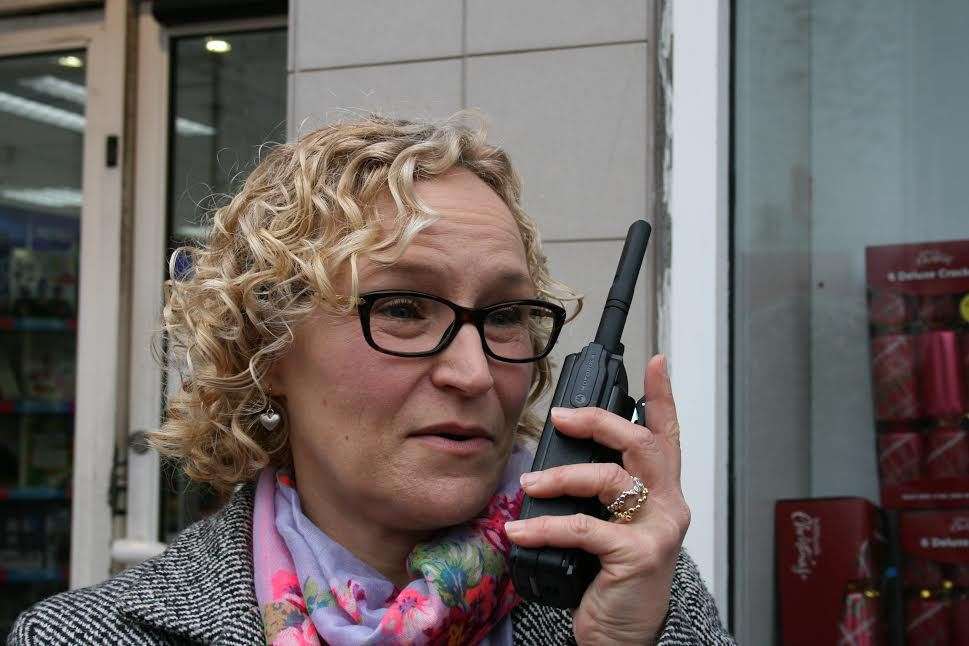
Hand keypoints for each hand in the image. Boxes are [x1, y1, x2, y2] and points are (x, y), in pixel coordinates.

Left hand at [504, 355, 689, 644]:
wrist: (622, 635)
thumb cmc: (612, 576)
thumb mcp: (610, 525)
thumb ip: (597, 492)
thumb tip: (551, 462)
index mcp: (660, 491)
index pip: (666, 434)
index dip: (662, 396)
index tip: (655, 362)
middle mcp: (668, 504)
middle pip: (641, 442)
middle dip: (598, 421)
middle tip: (561, 417)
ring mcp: (658, 529)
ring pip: (609, 479)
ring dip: (560, 477)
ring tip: (528, 484)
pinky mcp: (638, 556)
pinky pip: (584, 528)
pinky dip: (546, 526)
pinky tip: (519, 531)